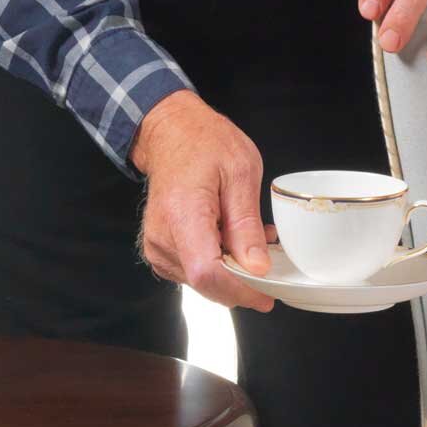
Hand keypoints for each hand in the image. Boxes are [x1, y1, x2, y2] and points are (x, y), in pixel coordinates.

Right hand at [132, 90, 276, 313]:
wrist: (172, 133)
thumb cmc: (205, 144)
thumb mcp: (241, 173)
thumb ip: (246, 225)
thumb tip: (257, 267)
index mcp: (182, 214)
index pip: (207, 273)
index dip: (241, 290)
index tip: (268, 293)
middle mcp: (162, 236)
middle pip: (206, 282)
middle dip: (243, 279)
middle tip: (268, 252)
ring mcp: (157, 245)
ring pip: (202, 281)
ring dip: (233, 269)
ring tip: (250, 236)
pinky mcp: (160, 250)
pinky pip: (193, 271)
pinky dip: (218, 262)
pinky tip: (231, 239)